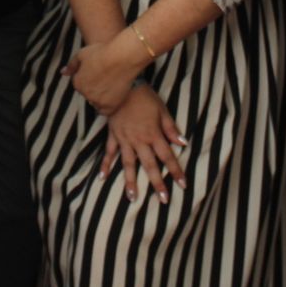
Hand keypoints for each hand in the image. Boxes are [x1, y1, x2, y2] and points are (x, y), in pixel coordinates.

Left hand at [62, 38, 144, 114]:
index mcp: (77, 83)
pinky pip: (105, 111)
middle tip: (105, 77)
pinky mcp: (110, 106)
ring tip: (110, 85)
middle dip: (94, 87)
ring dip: (100, 97)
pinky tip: (111, 97)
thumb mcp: (82, 54)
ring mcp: (98, 101)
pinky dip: (106, 106)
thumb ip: (72, 65)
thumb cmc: (102, 52)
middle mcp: (86, 94)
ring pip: (96, 102)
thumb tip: (63, 72)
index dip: (88, 77)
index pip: (80, 84)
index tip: (98, 71)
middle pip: (88, 93)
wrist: (122, 57)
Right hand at [100, 84, 187, 204]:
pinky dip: (105, 165)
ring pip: (128, 164)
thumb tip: (183, 143)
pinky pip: (109, 153)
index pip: (168, 156)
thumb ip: (171, 128)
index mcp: (153, 134)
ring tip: (132, 198)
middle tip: (163, 200)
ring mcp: (124, 140)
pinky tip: (102, 178)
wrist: (120, 86)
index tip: (183, 185)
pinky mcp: (113, 136)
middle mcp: (139, 141)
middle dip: (157, 183)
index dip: (176, 171)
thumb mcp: (162, 110)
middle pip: (150, 165)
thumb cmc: (144, 97)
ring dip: (131, 181)